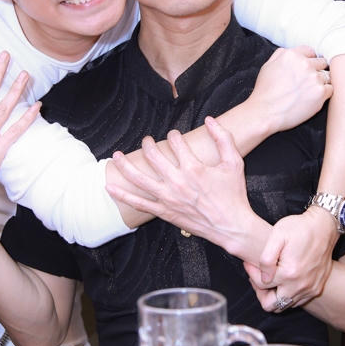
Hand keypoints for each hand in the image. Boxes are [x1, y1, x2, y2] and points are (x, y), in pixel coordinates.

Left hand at [106, 116, 258, 254]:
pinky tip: (109, 187)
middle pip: (154, 156)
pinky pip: (138, 203)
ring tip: (117, 155)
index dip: (174, 135)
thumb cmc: (233, 195)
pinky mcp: (164, 212)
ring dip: (125, 165)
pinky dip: (123, 195)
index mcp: (194, 168)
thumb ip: (223, 138)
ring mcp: (168, 198)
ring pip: (139, 178)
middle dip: (148, 144)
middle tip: (147, 141)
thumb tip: (210, 120)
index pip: (176, 142)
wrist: (231, 226)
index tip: (174, 135)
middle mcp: (177, 182)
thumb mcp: (234, 162)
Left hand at [244, 205, 337, 308]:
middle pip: (270, 305)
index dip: (251, 273)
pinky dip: (287, 294)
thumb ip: (266, 259)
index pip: (260, 285)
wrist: (324, 226)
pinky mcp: (316, 288)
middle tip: (258, 277)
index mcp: (289, 274)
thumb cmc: (299, 228)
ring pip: (284, 305)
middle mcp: (300, 286)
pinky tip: (284, 279)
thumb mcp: (277, 236)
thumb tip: (264, 278)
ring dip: (274, 294)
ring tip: (271, 277)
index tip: (249, 263)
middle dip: (260, 292)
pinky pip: (297, 301)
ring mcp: (310, 289)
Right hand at [250, 46, 332, 134]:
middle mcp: (305, 64)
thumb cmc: (264, 92)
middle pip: (322, 63)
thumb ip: (281, 54)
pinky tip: (312, 99)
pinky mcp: (320, 93)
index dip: (308, 61)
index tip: (304, 71)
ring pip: (327, 76)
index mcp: (292, 55)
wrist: (265, 113)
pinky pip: (330, 89)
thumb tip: (291, 52)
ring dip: (320, 83)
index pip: (310, 52)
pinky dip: (323, 94)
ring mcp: (314, 78)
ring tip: (308, 92)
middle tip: (306, 83)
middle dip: (315, 71)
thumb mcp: (268, 66)